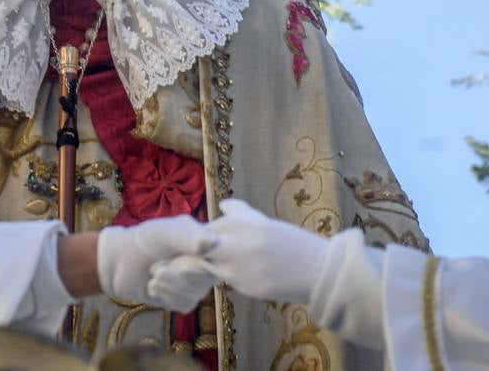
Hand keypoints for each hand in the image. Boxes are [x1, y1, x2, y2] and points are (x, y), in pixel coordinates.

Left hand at [96, 215, 217, 310]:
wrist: (120, 260)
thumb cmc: (145, 239)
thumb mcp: (166, 232)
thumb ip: (187, 236)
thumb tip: (211, 242)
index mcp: (207, 242)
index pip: (220, 258)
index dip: (200, 264)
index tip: (180, 262)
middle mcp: (206, 263)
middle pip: (206, 278)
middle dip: (178, 274)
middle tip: (157, 266)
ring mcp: (196, 283)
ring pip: (195, 293)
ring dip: (169, 285)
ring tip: (154, 273)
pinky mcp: (184, 299)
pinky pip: (184, 304)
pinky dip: (165, 296)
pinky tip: (154, 286)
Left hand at [148, 199, 328, 304]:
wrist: (319, 269)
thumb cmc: (292, 244)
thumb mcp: (265, 223)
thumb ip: (241, 215)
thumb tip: (223, 205)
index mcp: (242, 222)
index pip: (205, 231)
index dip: (195, 242)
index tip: (184, 249)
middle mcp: (237, 240)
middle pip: (198, 247)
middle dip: (187, 256)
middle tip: (169, 265)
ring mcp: (241, 263)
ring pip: (207, 266)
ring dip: (199, 270)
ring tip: (188, 275)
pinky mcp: (247, 284)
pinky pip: (225, 282)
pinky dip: (222, 283)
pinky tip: (229, 283)